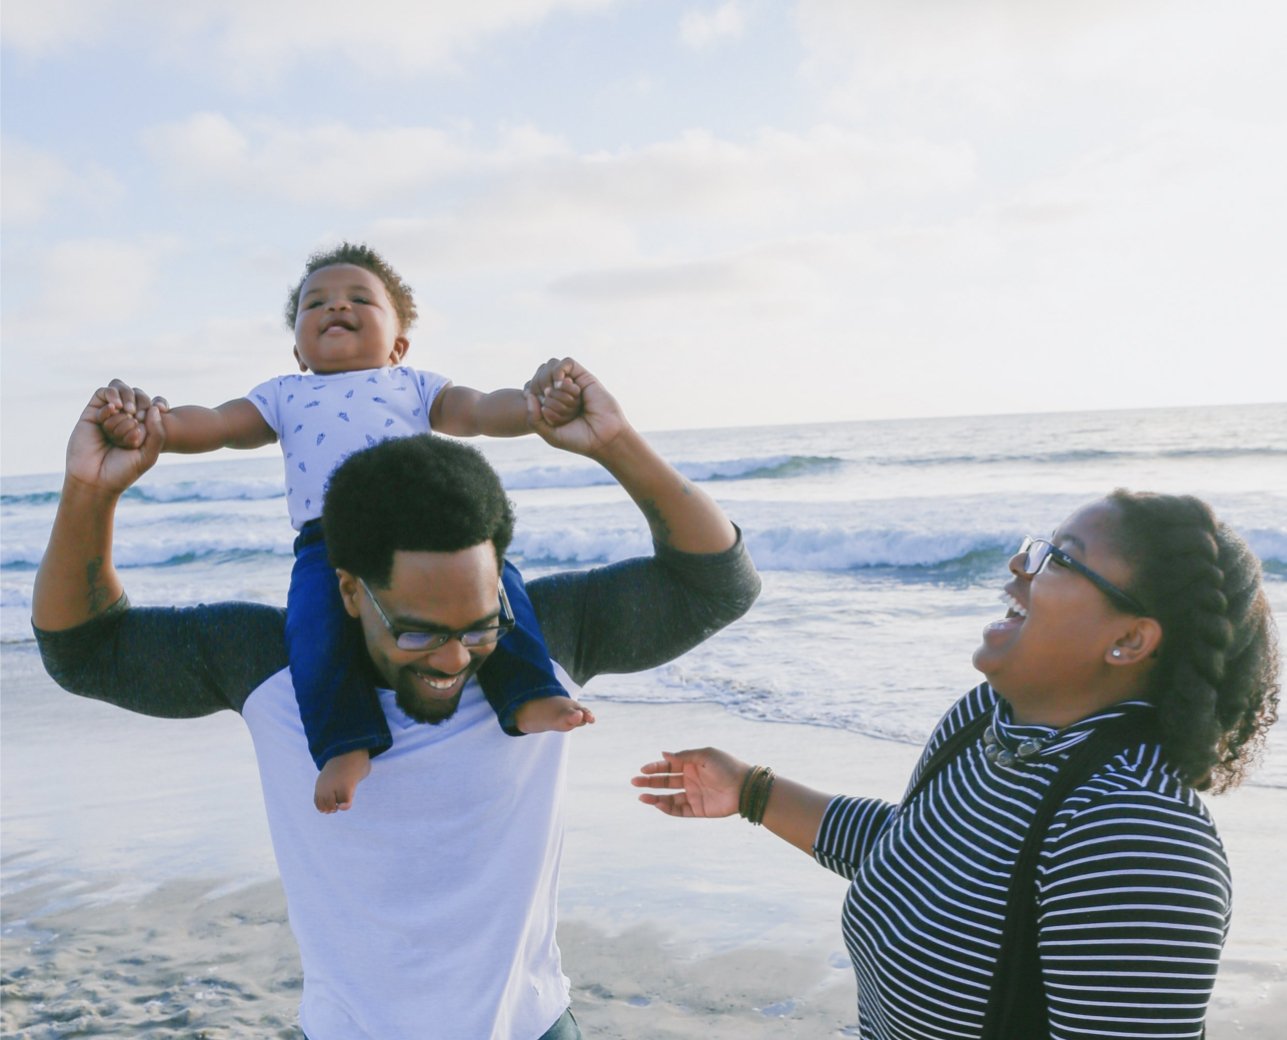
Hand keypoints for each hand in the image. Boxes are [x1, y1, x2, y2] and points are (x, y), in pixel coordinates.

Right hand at [68, 380, 168, 494]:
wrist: (95, 480)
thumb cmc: (123, 470)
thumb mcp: (148, 454)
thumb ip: (157, 432)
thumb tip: (154, 407)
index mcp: (143, 428)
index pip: (154, 404)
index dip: (159, 402)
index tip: (164, 409)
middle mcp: (126, 419)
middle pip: (138, 395)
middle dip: (141, 403)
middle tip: (138, 418)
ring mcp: (109, 415)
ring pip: (121, 391)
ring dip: (127, 398)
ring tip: (127, 412)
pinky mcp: (91, 414)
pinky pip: (102, 394)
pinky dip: (111, 396)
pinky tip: (114, 409)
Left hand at [524, 357, 625, 457]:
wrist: (604, 438)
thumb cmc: (579, 439)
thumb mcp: (550, 434)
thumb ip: (534, 418)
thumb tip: (529, 394)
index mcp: (551, 406)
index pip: (531, 390)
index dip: (532, 397)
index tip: (543, 414)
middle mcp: (561, 393)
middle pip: (540, 380)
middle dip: (546, 396)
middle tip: (559, 409)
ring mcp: (572, 384)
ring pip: (551, 369)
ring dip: (552, 383)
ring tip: (562, 398)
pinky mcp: (584, 377)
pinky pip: (567, 363)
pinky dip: (559, 371)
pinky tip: (562, 384)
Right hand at [631, 748, 749, 818]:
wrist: (745, 787)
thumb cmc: (727, 766)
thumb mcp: (705, 755)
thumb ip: (684, 756)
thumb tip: (663, 754)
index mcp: (692, 765)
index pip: (669, 766)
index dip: (655, 768)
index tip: (643, 769)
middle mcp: (691, 780)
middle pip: (665, 781)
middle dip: (650, 782)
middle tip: (634, 782)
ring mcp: (693, 795)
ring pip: (669, 797)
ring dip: (655, 797)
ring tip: (642, 797)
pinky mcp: (698, 809)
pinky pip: (679, 810)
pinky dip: (668, 808)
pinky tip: (658, 804)